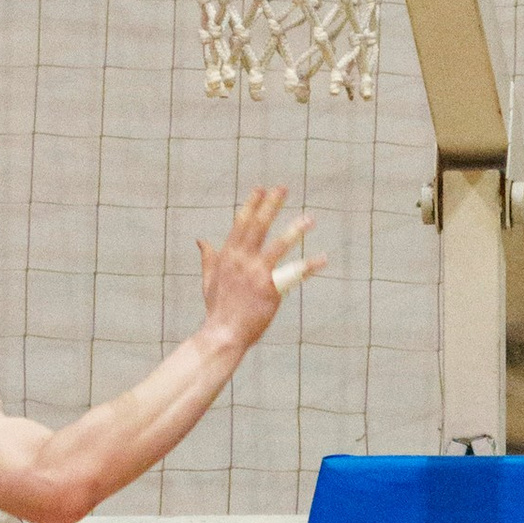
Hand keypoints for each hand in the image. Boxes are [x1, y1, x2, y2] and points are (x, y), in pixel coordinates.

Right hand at [197, 186, 319, 347]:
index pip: (240, 223)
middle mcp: (241, 260)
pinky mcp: (269, 288)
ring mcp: (256, 273)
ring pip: (278, 245)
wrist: (222, 334)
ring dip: (295, 230)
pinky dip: (309, 266)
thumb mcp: (208, 281)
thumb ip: (208, 258)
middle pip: (258, 226)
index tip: (260, 188)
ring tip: (310, 219)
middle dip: (271, 205)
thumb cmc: (217, 310)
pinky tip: (323, 258)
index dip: (251, 204)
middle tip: (283, 188)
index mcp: (227, 256)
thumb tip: (200, 240)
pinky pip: (293, 274)